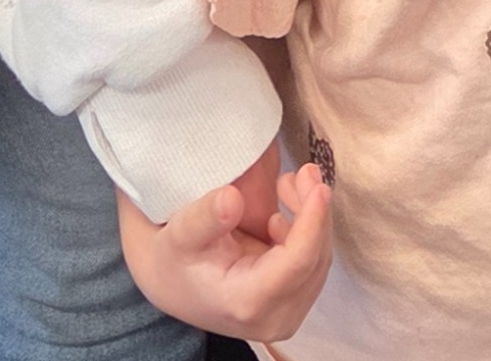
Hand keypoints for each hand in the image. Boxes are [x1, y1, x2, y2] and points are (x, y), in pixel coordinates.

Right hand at [116, 141, 331, 341]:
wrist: (172, 285)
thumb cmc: (175, 258)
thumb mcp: (181, 233)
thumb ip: (205, 217)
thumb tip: (232, 198)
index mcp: (247, 303)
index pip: (297, 263)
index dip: (313, 223)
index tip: (319, 186)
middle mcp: (273, 318)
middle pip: (314, 261)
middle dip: (316, 213)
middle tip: (304, 171)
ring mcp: (284, 314)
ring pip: (318, 261)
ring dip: (314, 218)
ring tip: (290, 182)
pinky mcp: (290, 302)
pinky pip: (311, 263)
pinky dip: (308, 231)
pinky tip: (285, 209)